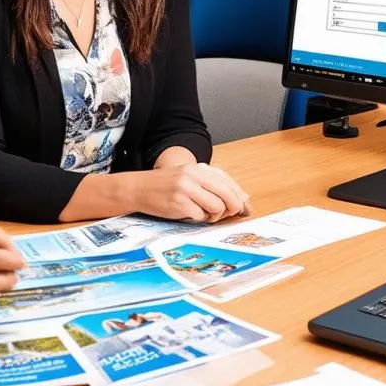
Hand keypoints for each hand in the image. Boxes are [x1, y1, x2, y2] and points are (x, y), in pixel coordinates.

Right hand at [136, 163, 250, 222]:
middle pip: (227, 194)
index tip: (246, 207)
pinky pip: (201, 216)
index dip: (240, 196)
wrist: (138, 188)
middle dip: (233, 207)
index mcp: (197, 168)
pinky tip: (190, 214)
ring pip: (217, 207)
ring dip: (214, 215)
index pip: (227, 181)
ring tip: (204, 213)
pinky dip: (198, 218)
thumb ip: (211, 185)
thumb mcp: (188, 178)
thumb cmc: (165, 185)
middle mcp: (193, 175)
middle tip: (232, 214)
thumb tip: (240, 200)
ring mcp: (186, 189)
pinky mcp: (179, 204)